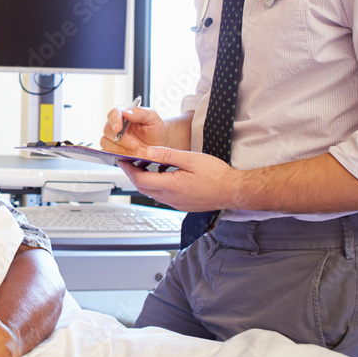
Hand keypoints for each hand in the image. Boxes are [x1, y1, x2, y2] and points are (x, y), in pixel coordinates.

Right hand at [100, 104, 168, 153]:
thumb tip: (127, 113)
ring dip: (120, 149)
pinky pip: (108, 152)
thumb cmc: (156, 129)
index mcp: (124, 114)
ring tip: (135, 151)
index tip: (118, 128)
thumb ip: (140, 112)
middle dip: (121, 139)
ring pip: (105, 142)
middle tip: (135, 145)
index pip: (114, 114)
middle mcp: (117, 125)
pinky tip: (129, 155)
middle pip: (108, 130)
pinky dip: (117, 155)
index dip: (114, 120)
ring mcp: (114, 138)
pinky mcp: (114, 150)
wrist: (160, 144)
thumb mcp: (153, 118)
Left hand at [119, 145, 235, 211]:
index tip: (123, 160)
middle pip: (143, 188)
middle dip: (133, 175)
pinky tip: (164, 175)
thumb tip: (149, 151)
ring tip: (146, 165)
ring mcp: (177, 204)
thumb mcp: (191, 159)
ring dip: (145, 180)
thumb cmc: (217, 175)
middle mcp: (171, 198)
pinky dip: (157, 185)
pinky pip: (163, 196)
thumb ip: (167, 155)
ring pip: (152, 193)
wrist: (234, 191)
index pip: (140, 180)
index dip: (128, 170)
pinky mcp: (182, 205)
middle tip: (130, 162)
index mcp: (171, 186)